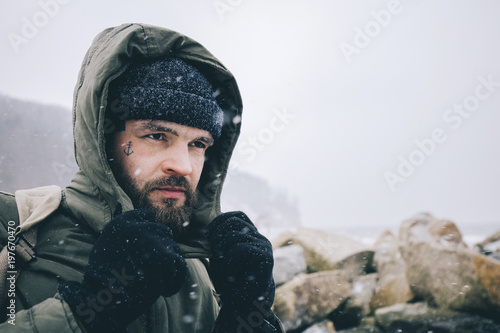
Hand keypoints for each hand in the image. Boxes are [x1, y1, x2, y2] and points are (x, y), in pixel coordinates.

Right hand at [58, 209, 186, 331]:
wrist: (103, 302)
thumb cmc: (103, 280)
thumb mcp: (106, 247)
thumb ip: (126, 234)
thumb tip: (148, 225)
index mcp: (121, 223)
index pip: (148, 216)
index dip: (151, 232)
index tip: (149, 248)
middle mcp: (138, 228)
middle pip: (164, 232)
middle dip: (161, 250)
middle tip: (151, 270)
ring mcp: (153, 242)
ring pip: (174, 249)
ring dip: (168, 265)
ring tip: (154, 282)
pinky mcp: (166, 258)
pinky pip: (180, 266)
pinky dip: (175, 280)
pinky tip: (164, 291)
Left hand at [206, 211, 277, 331]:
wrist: (243, 305)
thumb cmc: (230, 282)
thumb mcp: (220, 256)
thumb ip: (219, 240)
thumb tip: (209, 227)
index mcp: (250, 236)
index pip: (237, 215)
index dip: (220, 220)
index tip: (207, 235)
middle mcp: (259, 238)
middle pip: (235, 221)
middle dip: (218, 233)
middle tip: (214, 252)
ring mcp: (264, 247)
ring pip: (234, 235)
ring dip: (222, 250)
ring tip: (223, 266)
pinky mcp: (265, 257)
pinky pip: (240, 248)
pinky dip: (229, 261)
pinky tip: (230, 273)